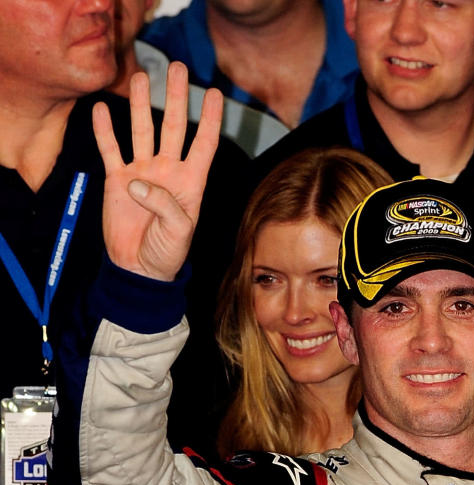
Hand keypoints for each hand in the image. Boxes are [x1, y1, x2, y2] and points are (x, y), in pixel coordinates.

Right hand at [93, 61, 221, 281]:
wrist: (138, 270)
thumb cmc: (166, 254)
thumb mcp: (178, 232)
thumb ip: (164, 205)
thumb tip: (138, 182)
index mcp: (190, 183)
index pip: (203, 144)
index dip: (210, 120)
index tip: (215, 93)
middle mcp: (167, 171)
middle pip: (172, 126)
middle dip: (176, 98)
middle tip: (178, 68)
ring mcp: (142, 172)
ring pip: (142, 130)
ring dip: (140, 104)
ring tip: (140, 76)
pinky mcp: (117, 180)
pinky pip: (111, 149)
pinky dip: (105, 131)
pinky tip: (100, 109)